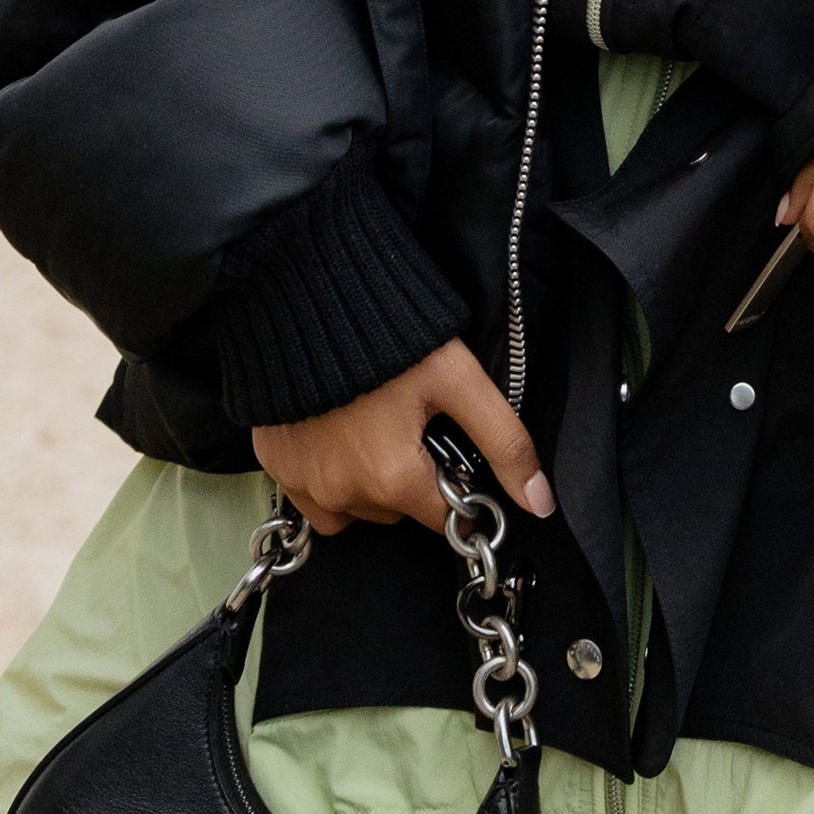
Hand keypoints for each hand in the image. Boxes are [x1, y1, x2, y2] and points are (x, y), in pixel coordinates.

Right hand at [251, 336, 552, 537]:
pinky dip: (325, 471)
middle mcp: (342, 496)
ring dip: (366, 481)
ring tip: (372, 424)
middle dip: (409, 479)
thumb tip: (540, 503)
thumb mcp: (460, 380)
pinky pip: (309, 491)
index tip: (447, 450)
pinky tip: (335, 428)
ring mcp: (301, 484)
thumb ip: (504, 443)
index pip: (441, 515)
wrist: (304, 298)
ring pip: (351, 508)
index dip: (452, 483)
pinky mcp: (272, 464)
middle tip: (409, 422)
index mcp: (393, 481)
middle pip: (395, 510)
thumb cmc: (388, 336)